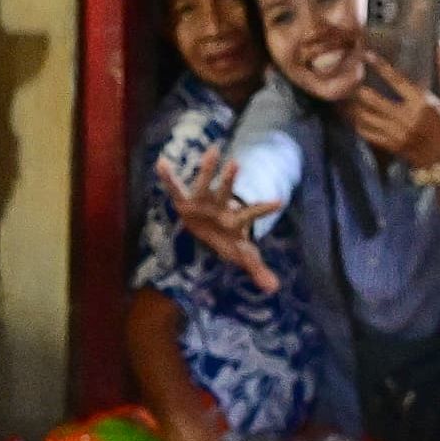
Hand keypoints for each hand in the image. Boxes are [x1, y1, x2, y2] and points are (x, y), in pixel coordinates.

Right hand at [159, 148, 281, 294]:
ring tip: (210, 151)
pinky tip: (160, 163)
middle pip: (225, 192)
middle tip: (235, 163)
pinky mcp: (185, 201)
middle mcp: (220, 205)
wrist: (210, 228)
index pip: (250, 214)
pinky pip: (175, 189)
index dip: (263, 209)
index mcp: (234, 220)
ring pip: (203, 184)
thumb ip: (257, 269)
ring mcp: (203, 200)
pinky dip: (168, 177)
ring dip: (205, 169)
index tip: (278, 202)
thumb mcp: (242, 254)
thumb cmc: (228, 239)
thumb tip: (274, 289)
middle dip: (229, 180)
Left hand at [346, 47, 439, 171]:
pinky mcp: (389, 145)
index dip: (380, 66)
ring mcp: (396, 133)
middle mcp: (406, 118)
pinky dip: (355, 122)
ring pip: (365, 117)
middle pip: (373, 100)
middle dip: (358, 88)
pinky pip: (365, 132)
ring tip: (345, 93)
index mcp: (423, 103)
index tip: (366, 55)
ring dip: (352, 105)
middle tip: (349, 76)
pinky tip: (350, 113)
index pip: (397, 81)